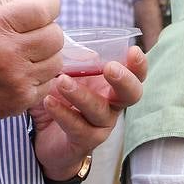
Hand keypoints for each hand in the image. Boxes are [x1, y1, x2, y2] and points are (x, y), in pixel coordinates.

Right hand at [0, 0, 64, 131]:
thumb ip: (5, 3)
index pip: (45, 10)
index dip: (49, 5)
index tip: (42, 8)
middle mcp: (8, 52)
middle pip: (56, 35)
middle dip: (47, 30)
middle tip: (31, 34)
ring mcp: (16, 79)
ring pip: (56, 61)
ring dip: (45, 55)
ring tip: (24, 55)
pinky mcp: (20, 100)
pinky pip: (48, 83)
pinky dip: (39, 77)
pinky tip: (19, 74)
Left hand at [30, 47, 146, 183]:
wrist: (45, 138)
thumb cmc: (58, 99)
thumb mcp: (62, 75)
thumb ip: (68, 60)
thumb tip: (67, 42)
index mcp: (111, 85)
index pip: (135, 74)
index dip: (139, 64)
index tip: (133, 50)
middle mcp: (112, 105)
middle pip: (131, 94)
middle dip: (124, 80)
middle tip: (110, 68)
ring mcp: (100, 125)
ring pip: (99, 110)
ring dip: (81, 94)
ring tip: (61, 81)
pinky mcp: (84, 141)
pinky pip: (77, 126)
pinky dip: (62, 112)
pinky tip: (48, 101)